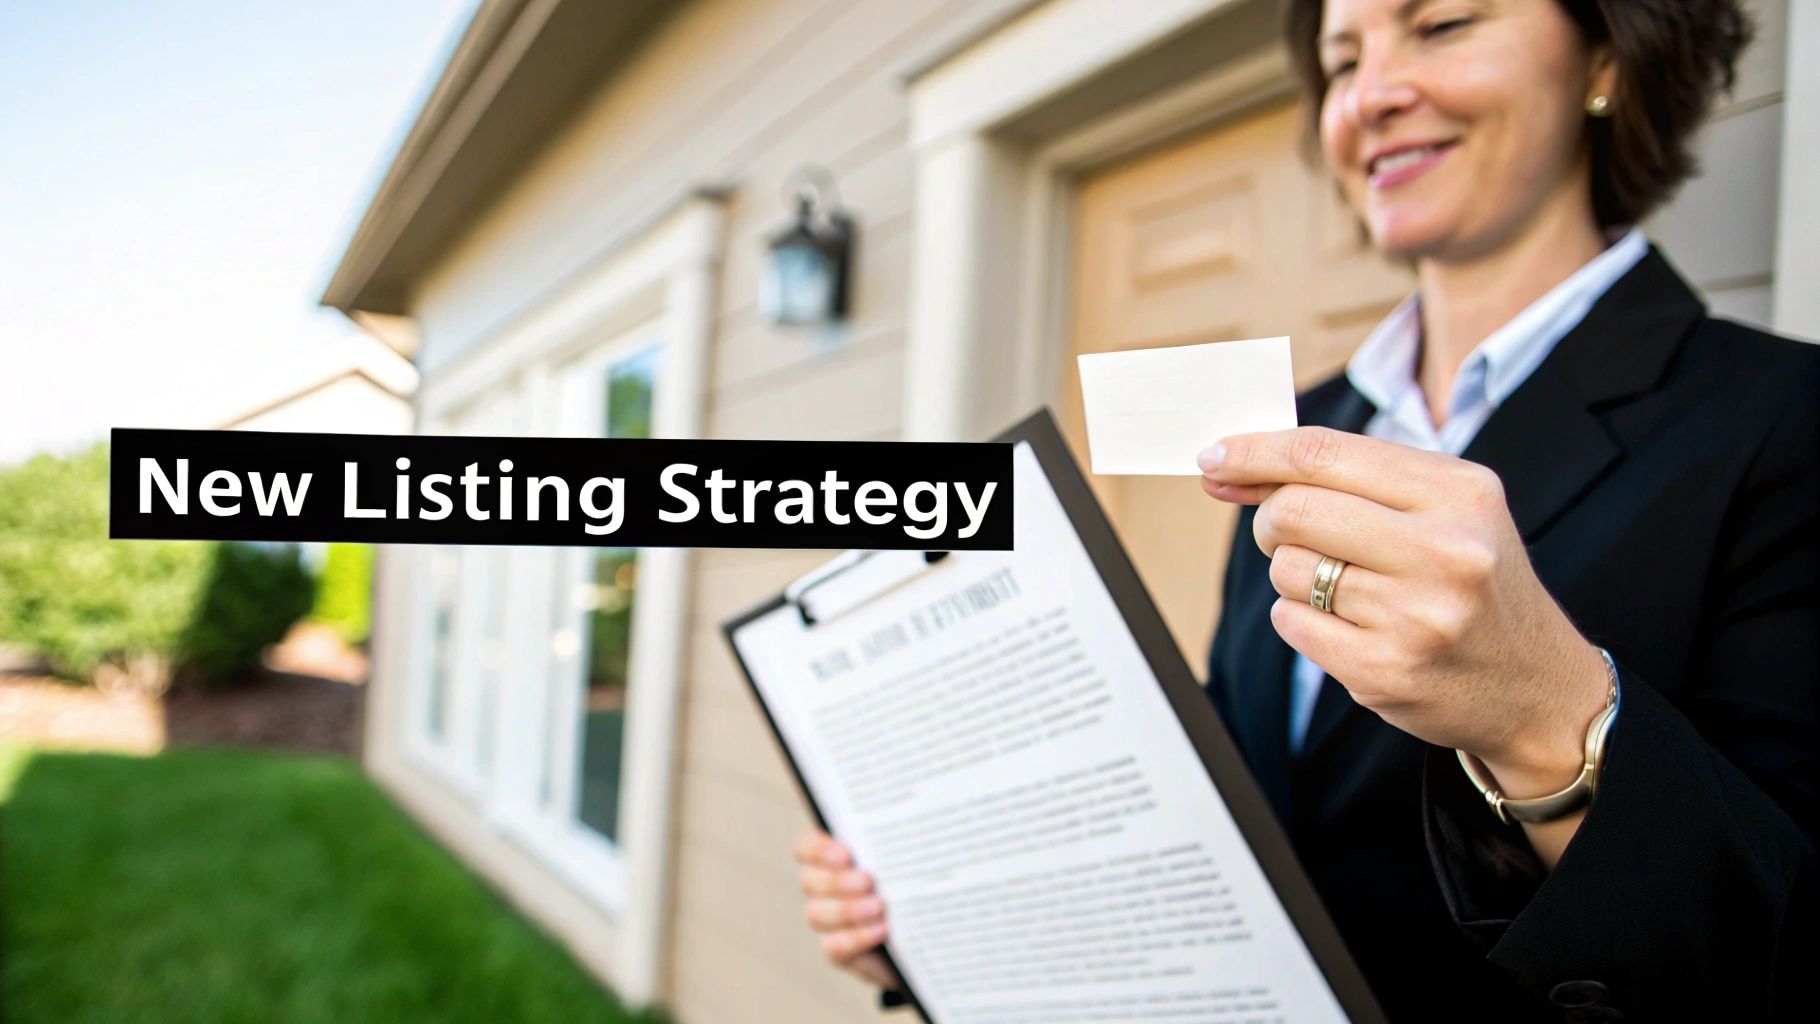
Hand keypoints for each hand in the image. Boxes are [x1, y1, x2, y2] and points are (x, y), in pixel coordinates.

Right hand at [794, 828, 902, 992]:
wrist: (927, 929)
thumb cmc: (914, 881)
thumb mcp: (909, 856)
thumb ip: (896, 841)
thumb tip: (902, 819)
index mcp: (832, 856)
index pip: (805, 847)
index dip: (817, 850)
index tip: (846, 855)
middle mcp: (822, 887)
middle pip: (808, 881)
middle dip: (836, 881)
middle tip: (868, 880)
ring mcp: (828, 920)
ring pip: (816, 914)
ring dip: (847, 910)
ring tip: (879, 907)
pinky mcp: (838, 950)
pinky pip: (834, 947)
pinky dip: (856, 938)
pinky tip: (881, 930)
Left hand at [1198, 426, 1610, 798]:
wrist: (1536, 687)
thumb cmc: (1473, 581)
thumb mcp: (1443, 508)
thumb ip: (1346, 478)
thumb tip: (1228, 466)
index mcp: (1459, 492)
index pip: (1325, 455)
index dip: (1254, 453)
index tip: (1214, 457)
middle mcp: (1445, 551)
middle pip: (1293, 511)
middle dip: (1273, 521)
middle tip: (1291, 532)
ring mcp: (1415, 617)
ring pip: (1288, 570)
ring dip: (1296, 575)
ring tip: (1348, 587)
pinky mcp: (1385, 672)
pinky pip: (1291, 623)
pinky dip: (1302, 619)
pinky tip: (1351, 626)